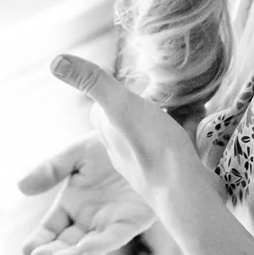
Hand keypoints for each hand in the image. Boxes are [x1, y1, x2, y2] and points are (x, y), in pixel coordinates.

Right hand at [17, 134, 155, 254]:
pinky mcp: (131, 222)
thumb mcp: (75, 154)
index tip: (26, 250)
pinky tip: (84, 247)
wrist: (142, 134)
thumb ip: (51, 170)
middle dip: (53, 254)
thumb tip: (20, 187)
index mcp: (73, 204)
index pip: (51, 229)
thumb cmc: (108, 145)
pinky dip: (100, 245)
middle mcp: (90, 219)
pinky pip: (114, 237)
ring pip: (89, 248)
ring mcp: (110, 223)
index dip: (39, 241)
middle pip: (67, 243)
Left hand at [49, 54, 219, 220]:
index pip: (102, 107)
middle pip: (130, 116)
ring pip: (155, 127)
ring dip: (169, 111)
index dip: (113, 93)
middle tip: (164, 89)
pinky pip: (178, 139)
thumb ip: (92, 82)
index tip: (128, 82)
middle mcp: (124, 149)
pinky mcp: (174, 167)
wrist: (187, 193)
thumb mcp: (120, 105)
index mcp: (108, 133)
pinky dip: (187, 125)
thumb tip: (56, 61)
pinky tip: (197, 118)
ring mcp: (149, 159)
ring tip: (184, 101)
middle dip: (146, 100)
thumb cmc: (151, 147)